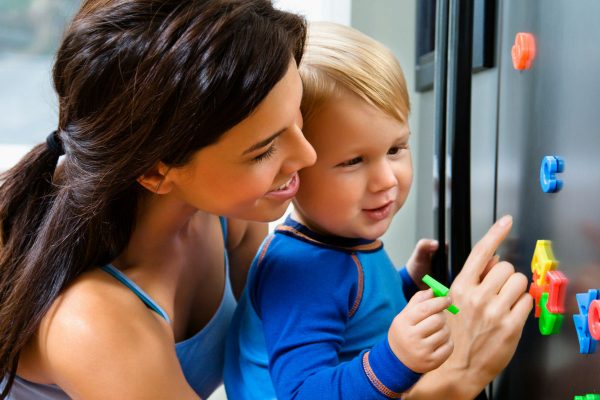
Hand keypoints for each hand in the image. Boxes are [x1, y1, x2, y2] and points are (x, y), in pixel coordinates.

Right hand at [387, 289, 453, 372]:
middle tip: (439, 315)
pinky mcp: (432, 362)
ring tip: (435, 331)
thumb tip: (433, 290)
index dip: (439, 301)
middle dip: (442, 315)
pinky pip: (449, 346)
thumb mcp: (404, 316)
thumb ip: (417, 302)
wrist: (397, 360)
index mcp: (403, 323)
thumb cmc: (404, 332)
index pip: (425, 308)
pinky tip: (437, 342)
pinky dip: (447, 341)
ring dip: (444, 329)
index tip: (447, 298)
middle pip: (437, 320)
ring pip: (445, 332)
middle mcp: (411, 338)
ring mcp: (422, 351)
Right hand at [404, 215, 532, 398]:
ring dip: (517, 288)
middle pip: (505, 266)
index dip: (495, 233)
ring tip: (506, 301)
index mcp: (459, 287)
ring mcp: (494, 311)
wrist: (455, 366)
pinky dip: (523, 305)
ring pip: (520, 281)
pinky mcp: (510, 325)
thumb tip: (492, 259)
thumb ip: (473, 278)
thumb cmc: (454, 333)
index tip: (506, 221)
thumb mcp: (453, 302)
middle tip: (501, 289)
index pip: (480, 252)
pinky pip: (527, 301)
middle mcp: (476, 296)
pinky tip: (511, 314)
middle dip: (507, 275)